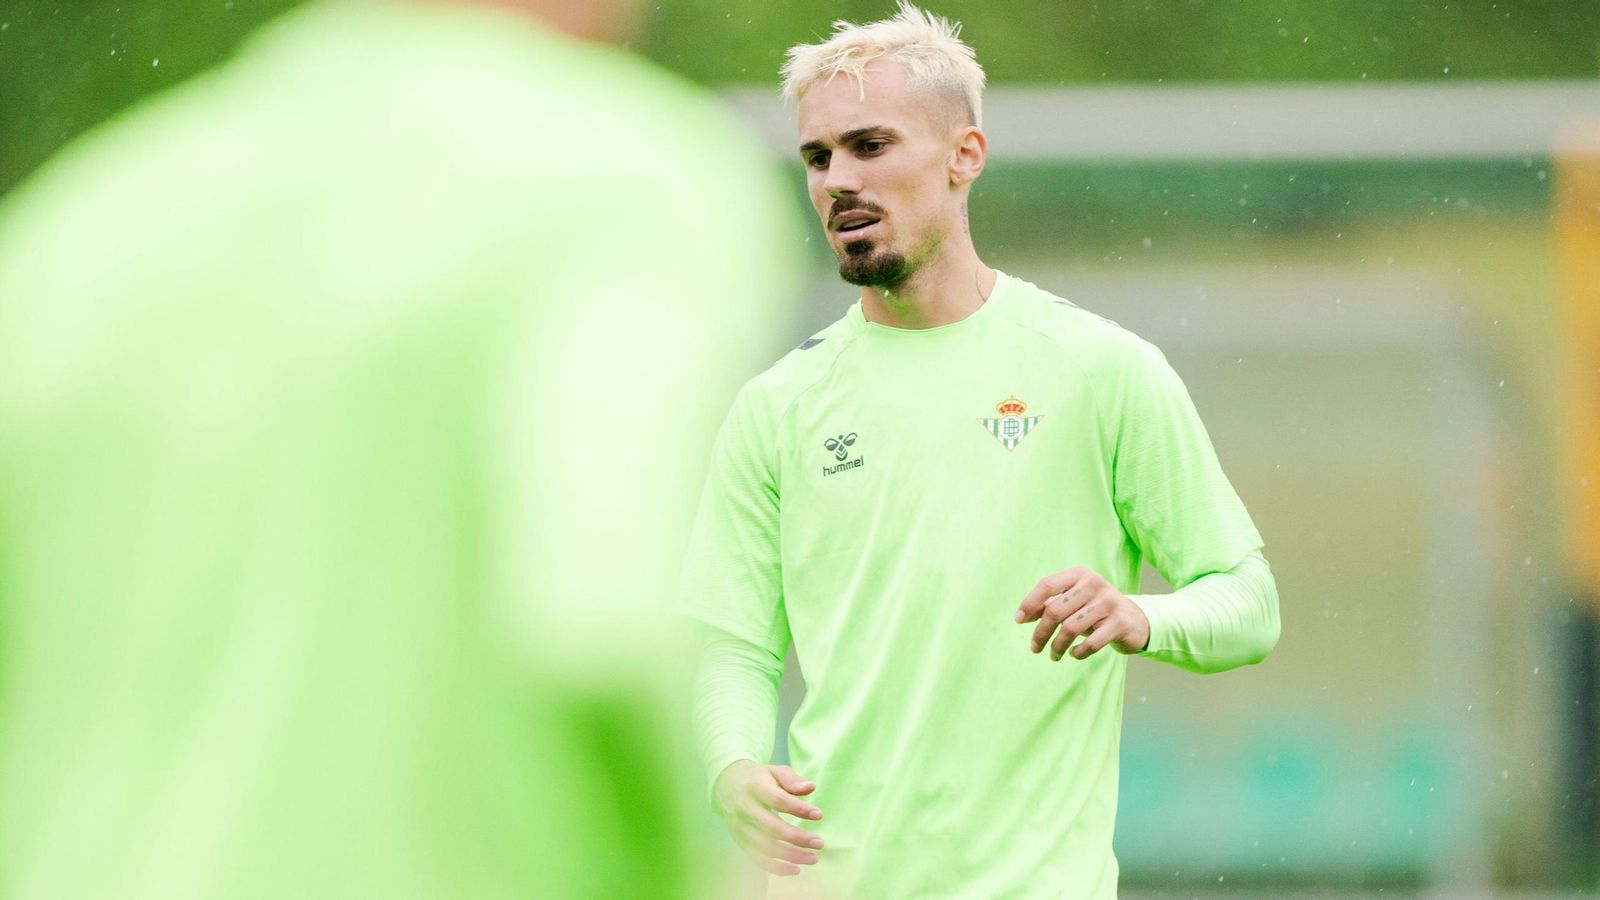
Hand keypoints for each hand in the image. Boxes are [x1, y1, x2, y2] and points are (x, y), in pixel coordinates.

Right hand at [711, 760, 824, 875]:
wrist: (726, 785)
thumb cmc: (758, 778)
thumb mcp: (774, 771)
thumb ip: (792, 780)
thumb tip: (811, 788)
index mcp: (755, 787)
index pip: (778, 800)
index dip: (799, 809)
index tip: (819, 815)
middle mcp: (745, 808)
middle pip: (772, 827)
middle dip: (797, 838)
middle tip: (820, 843)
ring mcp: (740, 826)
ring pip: (765, 847)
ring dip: (791, 856)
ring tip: (813, 858)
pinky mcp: (739, 840)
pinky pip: (757, 858)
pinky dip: (776, 867)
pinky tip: (796, 869)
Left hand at [1015, 567, 1149, 660]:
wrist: (1135, 620)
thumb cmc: (1095, 611)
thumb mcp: (1073, 602)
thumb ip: (1049, 605)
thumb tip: (1021, 616)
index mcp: (1080, 574)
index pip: (1047, 585)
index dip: (1029, 603)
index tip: (1018, 620)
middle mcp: (1094, 584)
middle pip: (1056, 609)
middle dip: (1041, 632)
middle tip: (1035, 648)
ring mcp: (1109, 602)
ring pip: (1071, 628)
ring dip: (1057, 646)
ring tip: (1053, 656)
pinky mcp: (1120, 622)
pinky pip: (1091, 642)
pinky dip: (1078, 652)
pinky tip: (1074, 654)